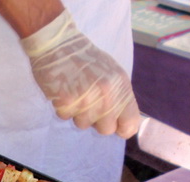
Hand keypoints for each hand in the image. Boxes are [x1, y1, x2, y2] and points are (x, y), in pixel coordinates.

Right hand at [20, 10, 139, 137]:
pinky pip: (65, 117)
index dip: (122, 128)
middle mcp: (107, 96)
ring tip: (75, 94)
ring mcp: (86, 100)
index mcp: (121, 87)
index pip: (131, 122)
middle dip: (97, 121)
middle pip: (106, 129)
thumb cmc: (86, 59)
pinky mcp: (67, 102)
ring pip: (83, 124)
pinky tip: (63, 91)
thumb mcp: (112, 73)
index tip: (115, 126)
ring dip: (77, 113)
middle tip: (89, 105)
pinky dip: (63, 107)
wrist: (58, 44)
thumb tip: (120, 121)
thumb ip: (119, 96)